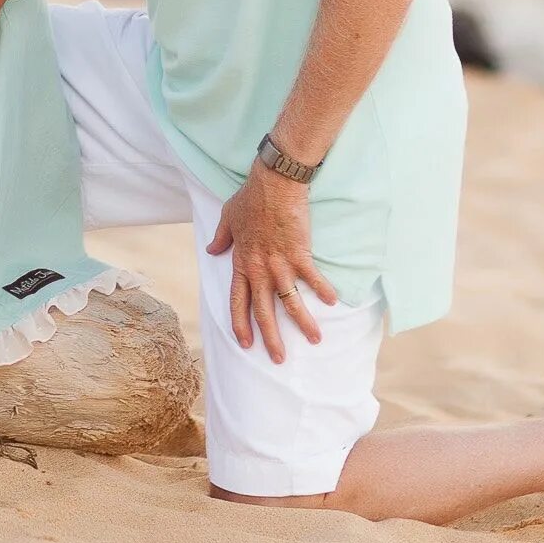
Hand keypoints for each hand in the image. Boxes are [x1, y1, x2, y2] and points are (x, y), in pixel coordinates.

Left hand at [204, 169, 336, 363]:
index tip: (244, 343)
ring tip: (315, 340)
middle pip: (263, 311)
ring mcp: (279, 263)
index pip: (237, 301)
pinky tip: (332, 302)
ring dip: (303, 323)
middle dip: (270, 338)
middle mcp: (259, 269)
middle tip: (278, 359)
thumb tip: (211, 249)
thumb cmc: (250, 198)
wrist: (273, 184)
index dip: (240, 323)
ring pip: (289, 302)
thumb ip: (221, 237)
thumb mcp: (228, 218)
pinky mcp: (299, 253)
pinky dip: (322, 290)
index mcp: (241, 263)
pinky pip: (312, 278)